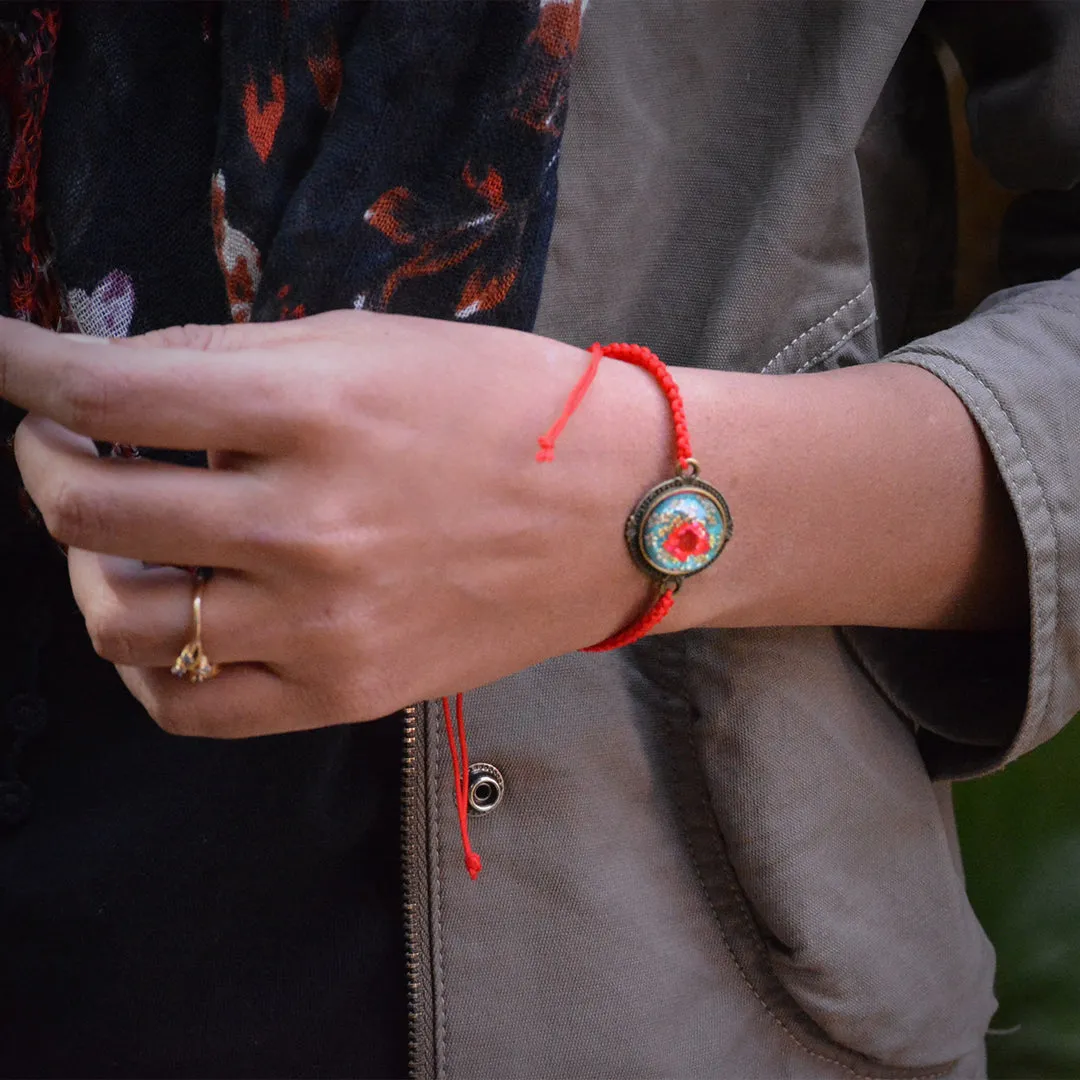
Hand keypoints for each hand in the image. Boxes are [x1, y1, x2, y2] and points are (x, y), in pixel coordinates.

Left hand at [4, 312, 670, 735]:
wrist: (619, 513)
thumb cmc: (511, 408)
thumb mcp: (374, 346)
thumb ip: (236, 361)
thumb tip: (123, 380)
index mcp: (318, 412)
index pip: (111, 389)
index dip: (23, 364)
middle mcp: (308, 527)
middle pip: (88, 507)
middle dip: (43, 457)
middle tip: (61, 437)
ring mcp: (322, 625)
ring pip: (118, 616)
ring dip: (86, 560)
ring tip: (121, 532)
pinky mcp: (344, 693)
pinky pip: (187, 704)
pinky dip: (145, 659)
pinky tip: (166, 615)